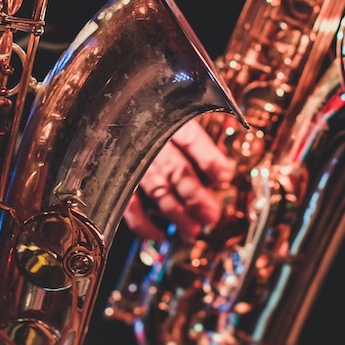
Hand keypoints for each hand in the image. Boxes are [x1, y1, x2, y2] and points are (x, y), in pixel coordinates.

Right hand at [124, 119, 235, 241]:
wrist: (118, 109)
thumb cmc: (155, 114)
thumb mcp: (181, 112)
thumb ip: (201, 132)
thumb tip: (223, 159)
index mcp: (168, 117)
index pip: (190, 139)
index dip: (208, 158)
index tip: (225, 176)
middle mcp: (149, 138)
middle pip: (175, 169)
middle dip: (194, 195)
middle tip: (210, 215)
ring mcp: (132, 159)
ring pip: (156, 189)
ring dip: (175, 213)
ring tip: (191, 231)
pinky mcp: (120, 176)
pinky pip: (129, 203)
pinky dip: (142, 222)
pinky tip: (159, 235)